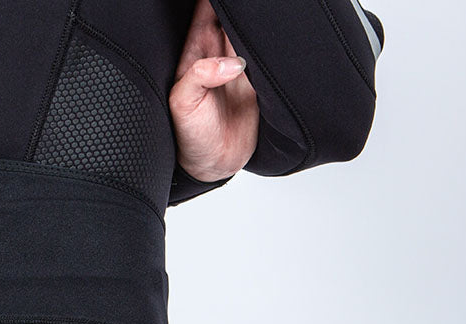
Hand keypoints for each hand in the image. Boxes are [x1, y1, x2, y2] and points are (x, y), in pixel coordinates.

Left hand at [169, 0, 259, 181]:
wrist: (215, 164)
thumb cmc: (191, 137)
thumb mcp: (183, 105)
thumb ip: (199, 76)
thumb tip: (232, 63)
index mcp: (197, 50)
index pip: (206, 9)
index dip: (213, 0)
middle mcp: (220, 52)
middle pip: (232, 12)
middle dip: (241, 6)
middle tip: (254, 4)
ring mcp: (242, 63)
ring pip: (253, 27)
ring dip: (261, 20)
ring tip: (268, 14)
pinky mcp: (262, 76)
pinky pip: (271, 51)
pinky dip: (277, 41)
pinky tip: (281, 34)